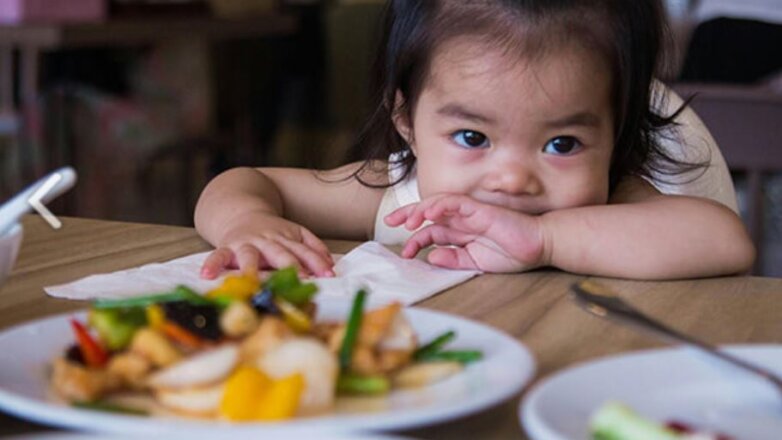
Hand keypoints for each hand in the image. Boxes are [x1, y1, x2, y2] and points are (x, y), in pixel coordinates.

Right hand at [200, 213, 334, 278]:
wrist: (240, 210)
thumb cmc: (271, 230)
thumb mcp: (296, 233)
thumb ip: (314, 248)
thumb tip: (331, 266)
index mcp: (286, 238)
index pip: (304, 251)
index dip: (316, 262)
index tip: (327, 276)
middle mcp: (266, 241)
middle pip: (280, 253)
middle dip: (289, 265)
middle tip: (298, 278)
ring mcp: (245, 243)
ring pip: (249, 254)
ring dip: (251, 267)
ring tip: (251, 279)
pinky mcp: (226, 247)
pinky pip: (218, 255)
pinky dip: (212, 264)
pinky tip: (206, 275)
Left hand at [384, 194, 547, 272]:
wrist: (538, 246)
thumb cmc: (511, 253)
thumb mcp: (476, 262)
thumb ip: (455, 260)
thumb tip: (432, 257)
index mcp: (460, 233)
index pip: (431, 231)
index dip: (415, 238)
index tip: (404, 252)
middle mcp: (461, 220)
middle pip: (428, 213)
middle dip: (408, 215)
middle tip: (390, 223)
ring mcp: (469, 212)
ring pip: (438, 204)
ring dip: (420, 210)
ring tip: (407, 221)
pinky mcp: (479, 208)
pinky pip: (455, 202)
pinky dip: (441, 205)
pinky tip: (430, 213)